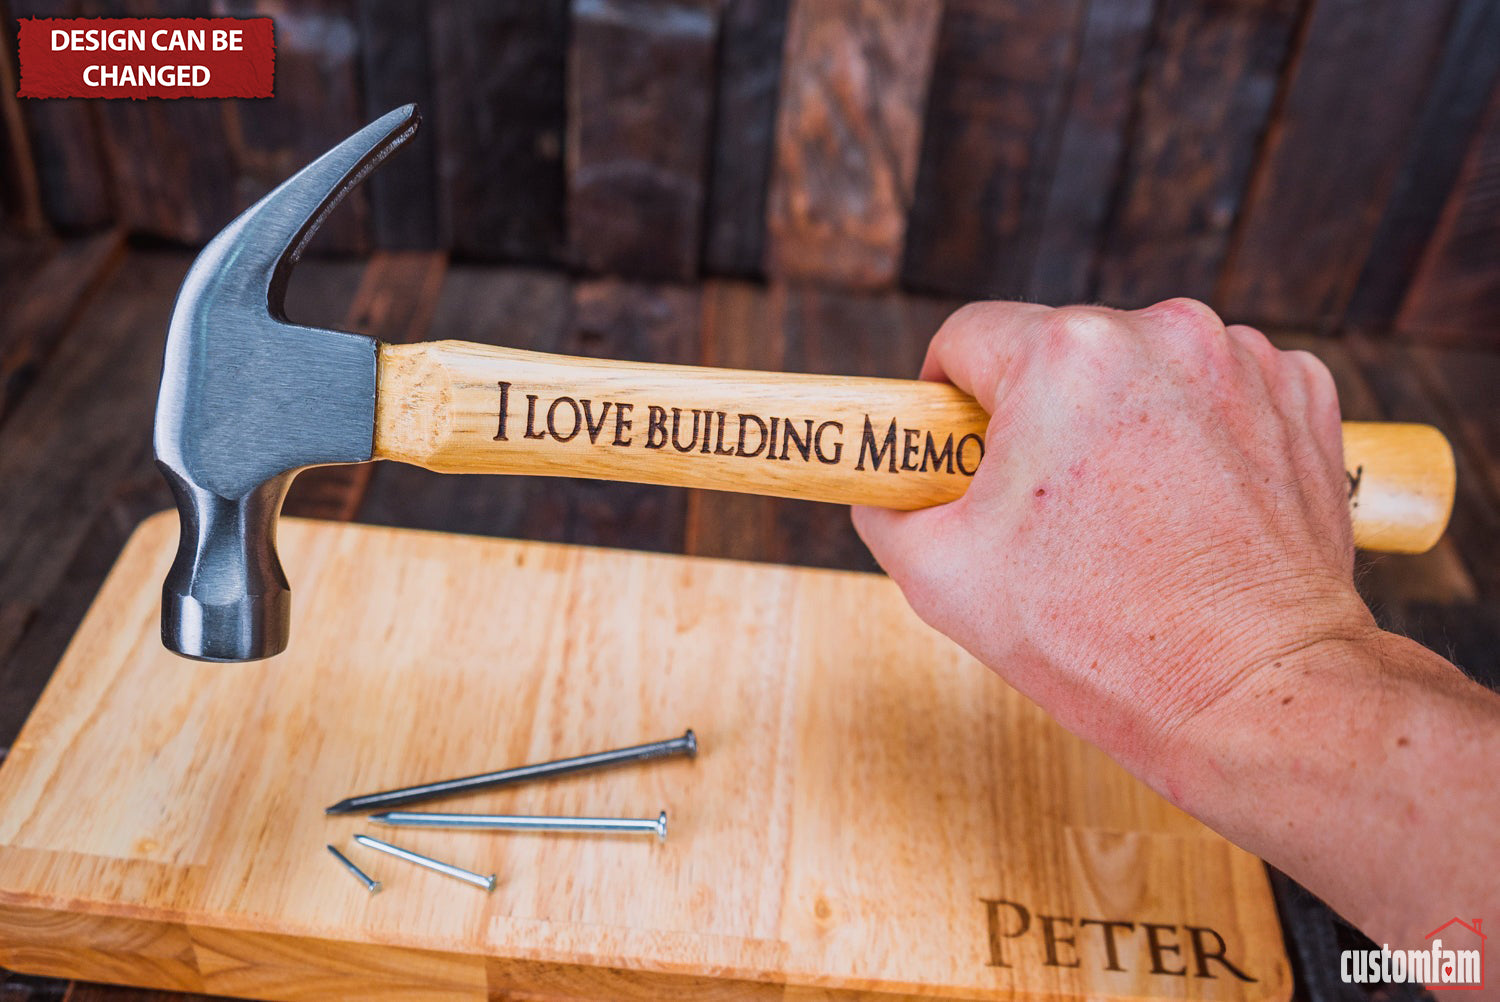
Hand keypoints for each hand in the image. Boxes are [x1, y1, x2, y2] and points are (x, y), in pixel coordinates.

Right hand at [853, 299, 1376, 786]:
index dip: (948, 400)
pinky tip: (1192, 505)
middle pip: (1059, 351)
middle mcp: (1161, 331)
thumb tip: (888, 487)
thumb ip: (890, 506)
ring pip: (1140, 369)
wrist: (1252, 693)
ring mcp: (1243, 360)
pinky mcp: (1301, 396)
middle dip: (1041, 416)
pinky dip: (1199, 432)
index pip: (967, 338)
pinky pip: (1218, 390)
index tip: (960, 453)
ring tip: (1129, 517)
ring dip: (1122, 420)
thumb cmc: (1096, 638)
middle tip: (1045, 509)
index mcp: (1064, 354)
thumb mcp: (939, 575)